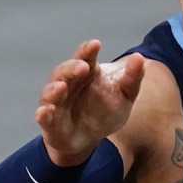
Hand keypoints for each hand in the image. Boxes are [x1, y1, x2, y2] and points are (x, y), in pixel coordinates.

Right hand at [35, 40, 143, 165]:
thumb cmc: (107, 110)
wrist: (92, 137)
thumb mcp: (125, 94)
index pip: (85, 57)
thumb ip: (132, 77)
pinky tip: (44, 112)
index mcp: (87, 73)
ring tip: (61, 87)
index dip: (87, 51)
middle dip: (71, 68)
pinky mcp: (50, 123)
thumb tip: (140, 57)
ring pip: (50, 92)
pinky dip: (43, 114)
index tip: (95, 44)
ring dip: (54, 89)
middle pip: (65, 72)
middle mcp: (68, 84)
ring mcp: (57, 103)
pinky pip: (43, 117)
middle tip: (83, 67)